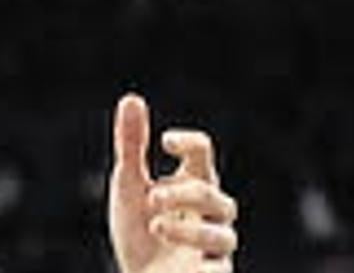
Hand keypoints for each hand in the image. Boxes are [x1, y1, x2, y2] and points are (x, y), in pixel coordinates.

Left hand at [108, 94, 238, 272]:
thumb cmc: (138, 231)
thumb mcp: (129, 185)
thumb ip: (132, 144)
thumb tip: (132, 98)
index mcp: (190, 183)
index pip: (203, 153)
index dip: (190, 143)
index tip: (165, 142)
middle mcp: (208, 213)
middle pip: (214, 195)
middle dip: (185, 194)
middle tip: (152, 196)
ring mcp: (211, 247)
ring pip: (224, 235)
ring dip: (189, 229)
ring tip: (155, 225)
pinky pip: (220, 270)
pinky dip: (202, 265)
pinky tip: (178, 260)